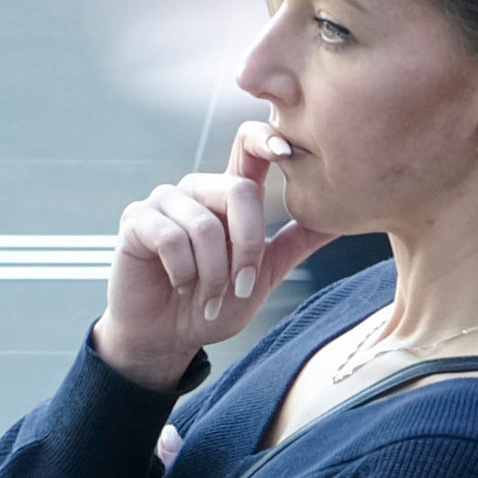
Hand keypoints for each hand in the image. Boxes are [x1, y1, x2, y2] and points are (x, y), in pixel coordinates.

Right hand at [93, 124, 314, 386]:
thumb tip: (339, 217)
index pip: (249, 147)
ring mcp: (165, 201)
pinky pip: (172, 239)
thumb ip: (295, 243)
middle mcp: (198, 189)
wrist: (167, 338)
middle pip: (239, 191)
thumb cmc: (213, 306)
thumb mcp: (265, 275)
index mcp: (230, 195)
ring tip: (207, 296)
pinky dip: (184, 272)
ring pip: (206, 225)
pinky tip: (180, 286)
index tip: (288, 152)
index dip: (268, 139)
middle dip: (248, 249)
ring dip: (213, 274)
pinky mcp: (137, 220)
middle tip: (241, 287)